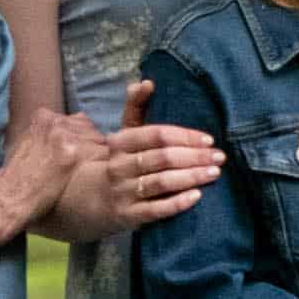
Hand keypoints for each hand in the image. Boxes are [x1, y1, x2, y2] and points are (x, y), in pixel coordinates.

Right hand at [0, 104, 96, 230]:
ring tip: (78, 173)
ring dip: (96, 157)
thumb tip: (79, 121)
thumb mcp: (30, 143)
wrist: (8, 198)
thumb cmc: (18, 177)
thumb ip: (51, 132)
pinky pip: (102, 154)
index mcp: (44, 117)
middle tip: (75, 166)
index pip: (80, 120)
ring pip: (100, 141)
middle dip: (90, 146)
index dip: (82, 139)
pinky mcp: (73, 155)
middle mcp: (56, 122)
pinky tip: (85, 179)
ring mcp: (65, 137)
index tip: (73, 155)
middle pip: (91, 129)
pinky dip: (100, 167)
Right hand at [73, 80, 223, 232]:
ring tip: (214, 173)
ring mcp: (122, 193)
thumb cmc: (113, 163)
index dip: (184, 136)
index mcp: (119, 143)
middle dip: (194, 156)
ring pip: (160, 182)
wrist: (79, 202)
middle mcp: (119, 167)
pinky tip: (196, 197)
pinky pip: (154, 210)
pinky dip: (176, 204)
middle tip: (219, 157)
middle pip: (162, 158)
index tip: (209, 139)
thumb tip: (147, 82)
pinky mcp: (126, 216)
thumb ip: (135, 107)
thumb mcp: (121, 136)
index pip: (156, 135)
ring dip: (190, 177)